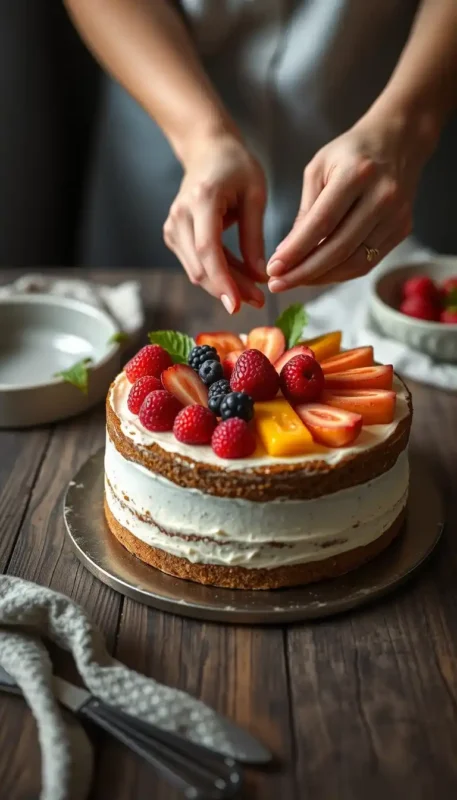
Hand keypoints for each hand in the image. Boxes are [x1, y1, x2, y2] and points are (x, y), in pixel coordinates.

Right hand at [163, 132, 266, 312]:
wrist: (207, 149)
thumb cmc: (236, 166)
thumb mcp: (255, 195)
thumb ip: (255, 237)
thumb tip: (260, 276)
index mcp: (202, 200)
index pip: (207, 249)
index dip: (222, 281)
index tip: (237, 304)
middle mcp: (180, 215)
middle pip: (200, 267)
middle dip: (229, 288)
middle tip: (259, 301)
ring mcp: (173, 227)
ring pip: (197, 271)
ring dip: (225, 285)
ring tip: (254, 291)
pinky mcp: (174, 236)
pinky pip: (196, 264)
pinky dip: (219, 274)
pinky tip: (240, 276)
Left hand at [267, 107, 435, 289]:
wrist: (399, 139)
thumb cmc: (351, 152)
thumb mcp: (318, 168)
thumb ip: (306, 211)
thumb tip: (288, 253)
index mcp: (357, 174)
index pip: (322, 223)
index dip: (296, 250)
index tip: (273, 268)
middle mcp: (381, 196)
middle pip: (339, 248)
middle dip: (304, 272)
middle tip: (278, 284)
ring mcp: (396, 216)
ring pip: (355, 262)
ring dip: (321, 278)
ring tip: (294, 281)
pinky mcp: (402, 229)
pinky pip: (368, 262)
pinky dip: (340, 273)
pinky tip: (319, 274)